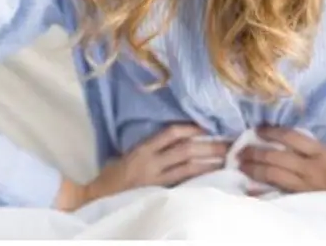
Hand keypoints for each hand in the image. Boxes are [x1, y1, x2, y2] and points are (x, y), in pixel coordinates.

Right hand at [59, 123, 228, 210]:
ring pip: (187, 168)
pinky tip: (210, 178)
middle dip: (208, 146)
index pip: (170, 133)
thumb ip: (151, 148)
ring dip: (209, 163)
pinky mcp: (157, 193)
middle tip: (229, 143)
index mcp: (142, 149)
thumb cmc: (113, 176)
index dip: (191, 128)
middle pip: (185, 150)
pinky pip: (181, 184)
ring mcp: (154, 180)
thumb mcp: (128, 155)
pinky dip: (197, 180)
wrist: (96, 198)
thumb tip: (178, 139)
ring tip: (226, 160)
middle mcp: (150, 162)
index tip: (207, 126)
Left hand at [237, 127, 325, 225]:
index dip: (272, 131)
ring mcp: (308, 185)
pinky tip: (250, 190)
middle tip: (238, 150)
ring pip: (275, 175)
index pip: (292, 137)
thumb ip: (317, 147)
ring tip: (240, 165)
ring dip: (255, 169)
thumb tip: (293, 138)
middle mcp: (312, 167)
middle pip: (277, 156)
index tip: (258, 129)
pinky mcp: (306, 199)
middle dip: (256, 152)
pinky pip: (280, 194)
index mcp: (322, 152)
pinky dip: (264, 192)